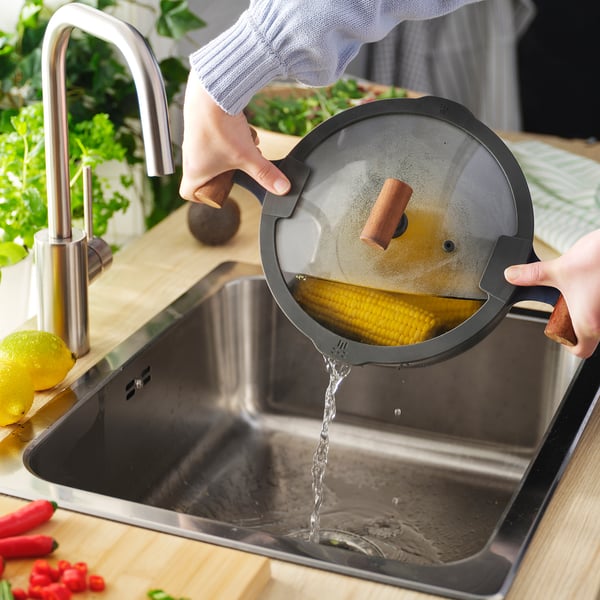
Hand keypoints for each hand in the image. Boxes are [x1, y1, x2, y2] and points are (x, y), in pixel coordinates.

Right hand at [179, 75, 290, 202]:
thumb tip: (282, 188)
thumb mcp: (247, 156)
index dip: (202, 197)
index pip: (188, 193)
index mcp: (195, 170)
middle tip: (236, 171)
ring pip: (211, 154)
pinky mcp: (199, 122)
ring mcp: (193, 138)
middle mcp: (190, 155)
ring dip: (229, 153)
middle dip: (224, 174)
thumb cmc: (220, 127)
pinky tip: (240, 130)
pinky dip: (227, 136)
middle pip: (204, 174)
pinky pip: (212, 136)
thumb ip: (265, 174)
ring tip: (243, 148)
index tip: (217, 192)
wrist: (210, 92)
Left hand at [504, 229, 599, 357]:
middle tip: (568, 307)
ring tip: (582, 292)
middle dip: (577, 323)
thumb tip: (512, 276)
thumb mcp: (558, 269)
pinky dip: (596, 300)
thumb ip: (532, 275)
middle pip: (591, 335)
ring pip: (598, 320)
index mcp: (588, 322)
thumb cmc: (597, 259)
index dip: (571, 346)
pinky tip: (592, 284)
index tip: (563, 336)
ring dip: (589, 310)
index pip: (582, 351)